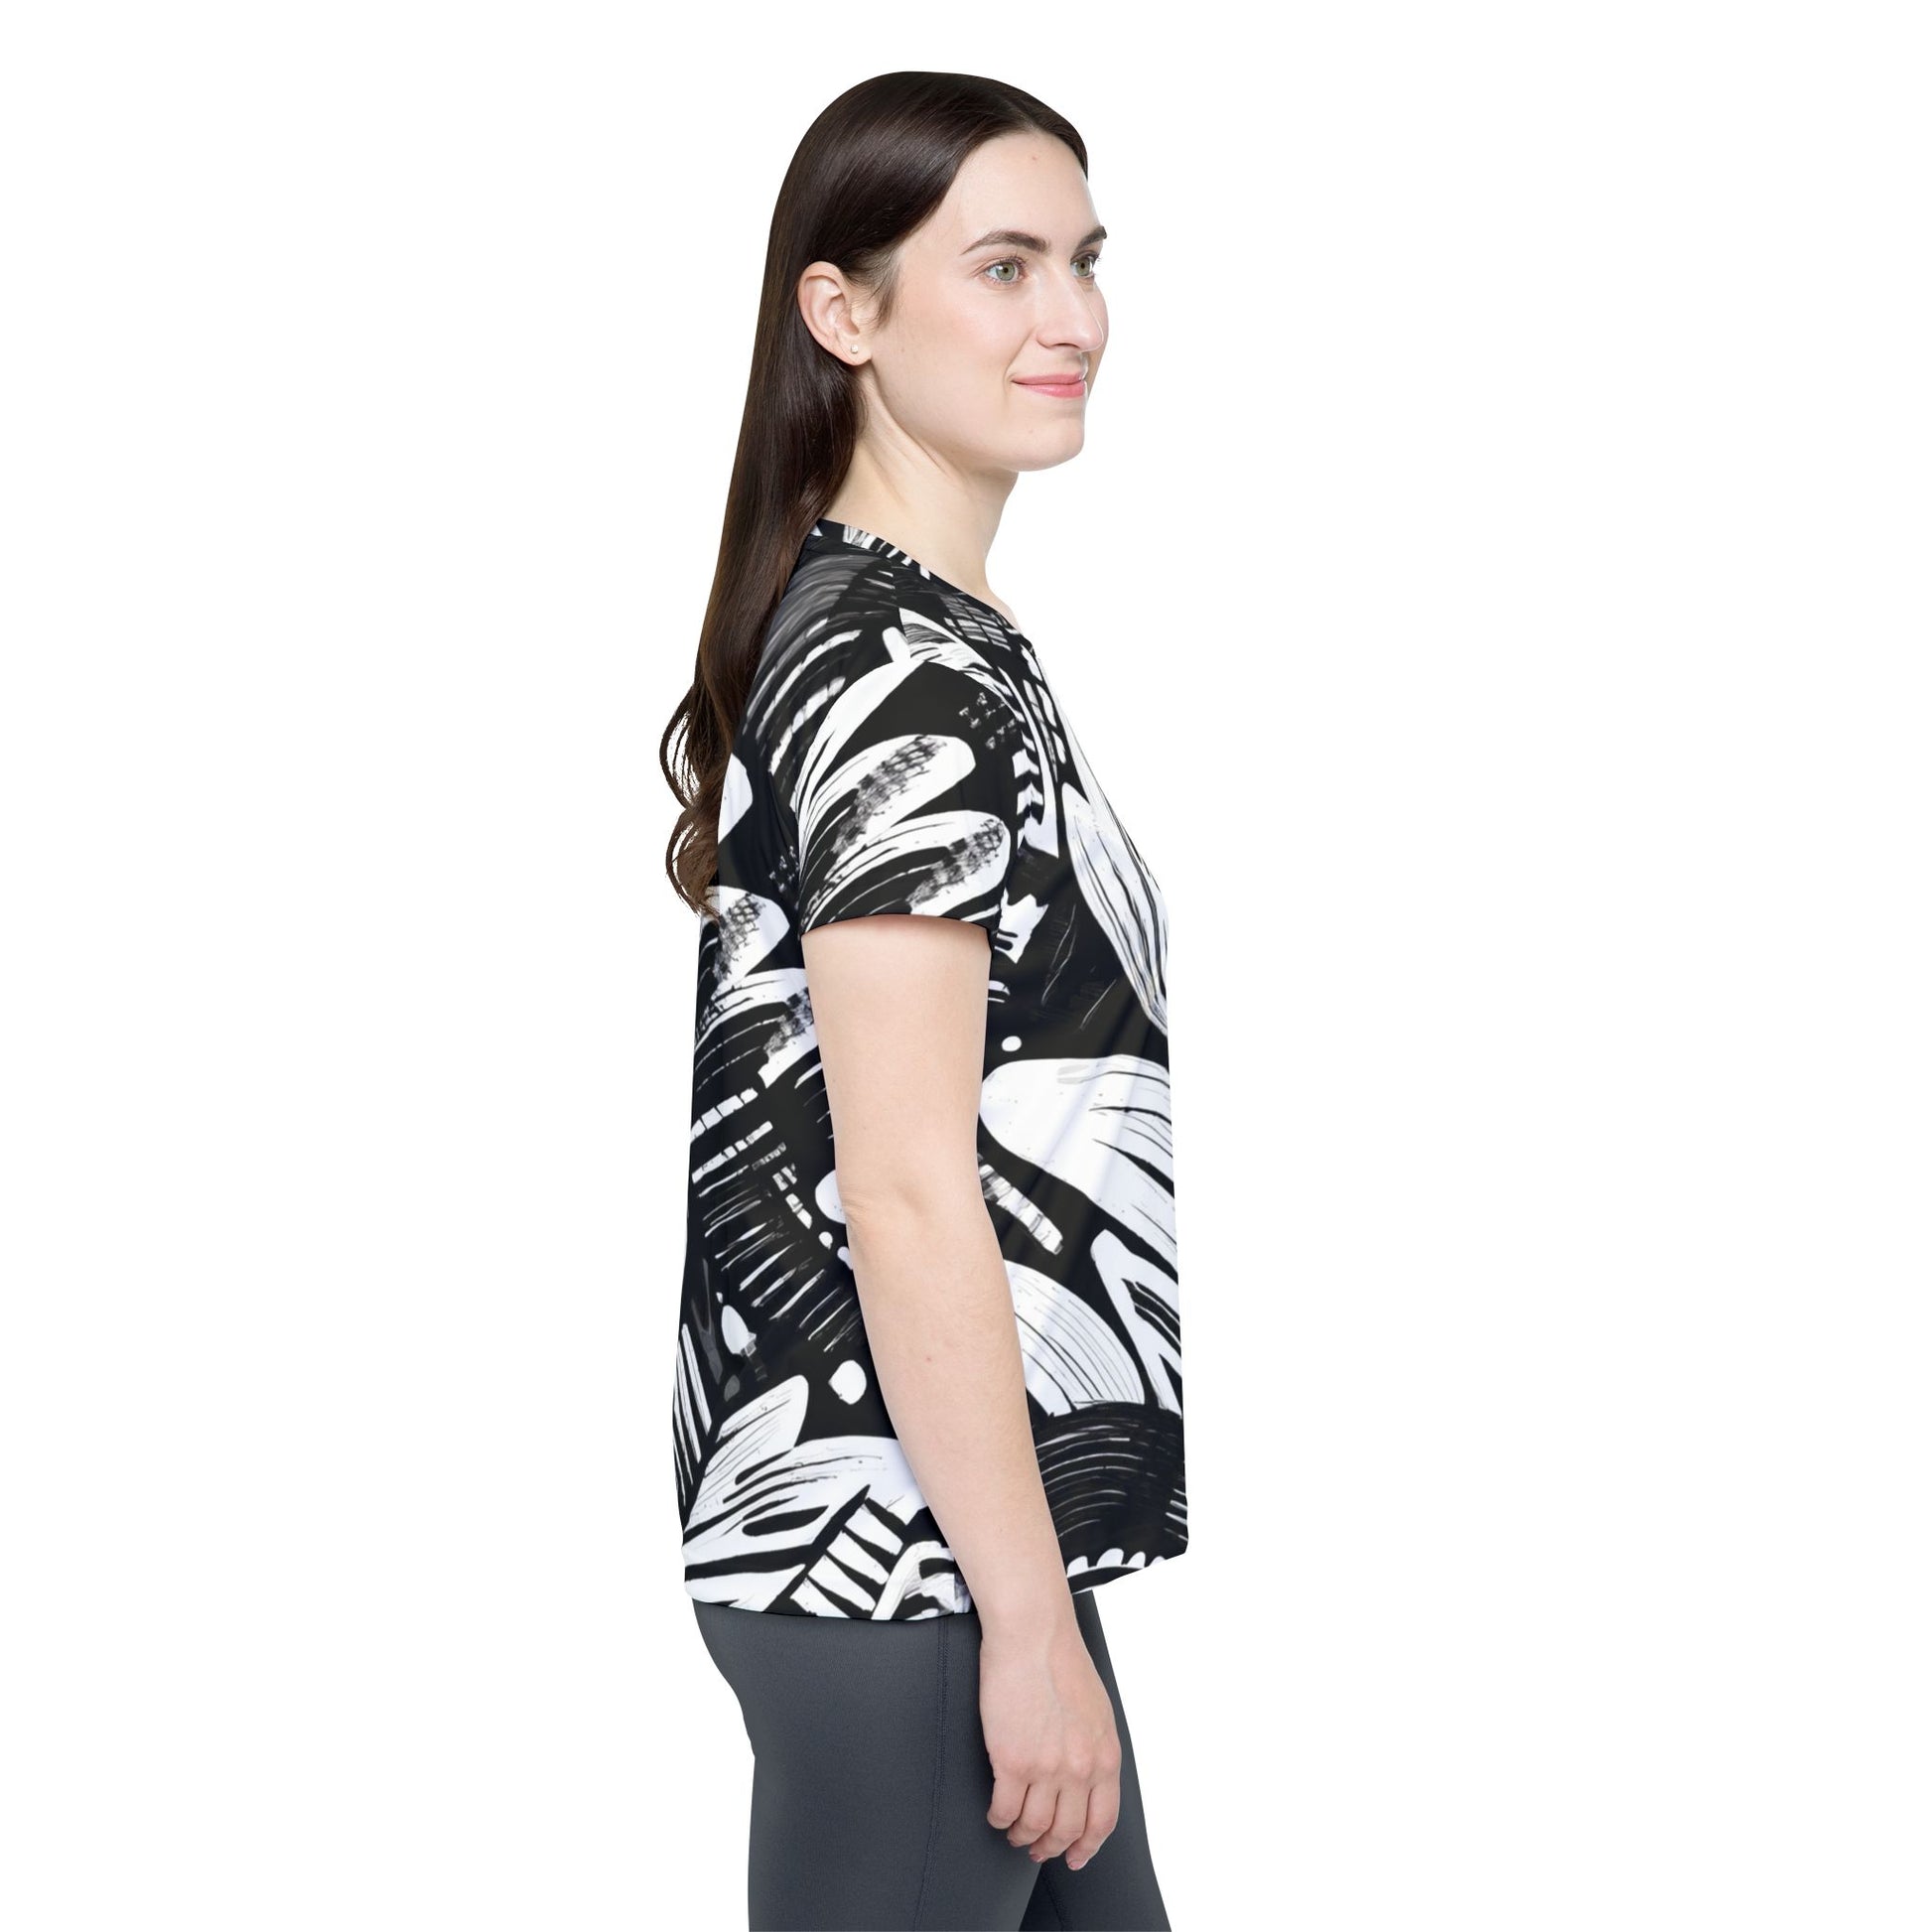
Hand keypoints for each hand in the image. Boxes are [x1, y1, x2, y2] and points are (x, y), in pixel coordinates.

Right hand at [978, 1604, 1122, 1871]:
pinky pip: (1004, 1809)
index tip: (1075, 1857)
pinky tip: (996, 1812)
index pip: (1102, 1821)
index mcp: (1105, 1756)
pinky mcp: (1012, 1761)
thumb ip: (1094, 1748)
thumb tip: (1085, 1778)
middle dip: (1050, 1847)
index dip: (1087, 1846)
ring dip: (1022, 1836)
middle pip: (1067, 1831)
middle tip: (1037, 1848)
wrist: (1033, 1633)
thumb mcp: (1096, 1711)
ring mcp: (1046, 1768)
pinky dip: (999, 1818)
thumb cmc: (1060, 1661)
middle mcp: (1080, 1769)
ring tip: (1013, 1830)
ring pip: (1034, 1827)